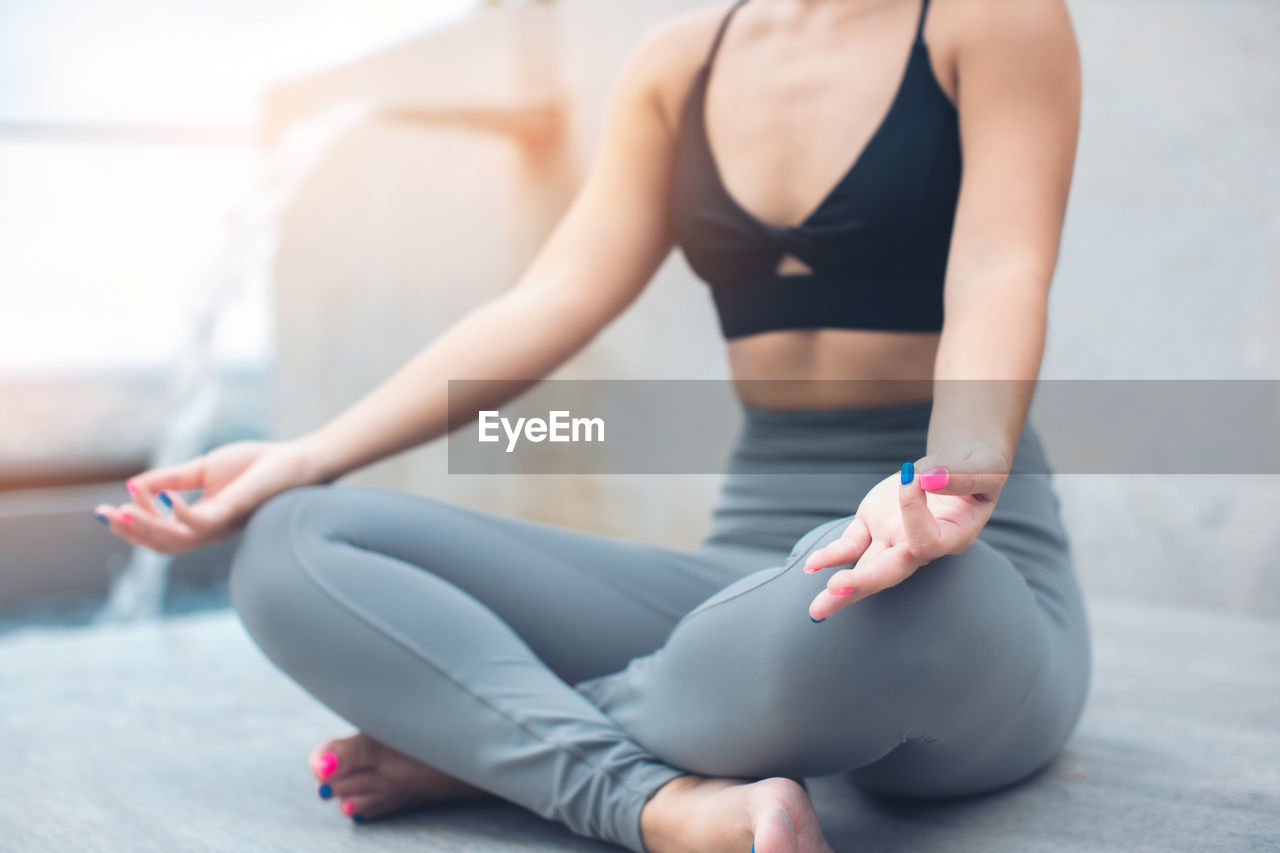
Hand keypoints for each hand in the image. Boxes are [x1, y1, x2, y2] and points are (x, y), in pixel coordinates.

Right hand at [92, 439, 322, 553]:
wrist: (296, 459)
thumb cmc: (256, 465)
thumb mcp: (203, 469)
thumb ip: (170, 479)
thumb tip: (132, 484)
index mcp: (203, 522)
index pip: (160, 533)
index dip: (131, 525)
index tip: (104, 509)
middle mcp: (212, 530)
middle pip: (163, 545)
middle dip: (131, 532)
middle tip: (104, 515)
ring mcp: (224, 524)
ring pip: (178, 540)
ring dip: (147, 526)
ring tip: (122, 510)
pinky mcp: (237, 510)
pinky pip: (203, 523)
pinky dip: (179, 513)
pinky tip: (164, 498)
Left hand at [803, 441, 1010, 620]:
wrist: (958, 465)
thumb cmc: (979, 467)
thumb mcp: (985, 464)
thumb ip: (964, 474)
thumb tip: (927, 478)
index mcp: (953, 536)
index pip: (926, 540)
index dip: (913, 511)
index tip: (914, 476)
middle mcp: (920, 547)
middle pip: (891, 572)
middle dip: (863, 582)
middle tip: (836, 589)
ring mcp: (893, 540)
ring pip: (866, 569)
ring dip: (842, 588)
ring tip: (817, 610)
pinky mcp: (873, 526)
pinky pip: (851, 546)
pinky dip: (831, 555)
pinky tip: (811, 566)